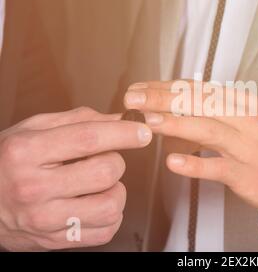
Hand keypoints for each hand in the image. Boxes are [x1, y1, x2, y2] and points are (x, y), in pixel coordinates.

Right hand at [0, 107, 151, 250]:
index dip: (123, 132)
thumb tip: (121, 119)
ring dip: (116, 190)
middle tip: (105, 158)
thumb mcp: (33, 130)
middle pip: (105, 171)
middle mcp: (34, 188)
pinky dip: (111, 215)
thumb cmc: (8, 162)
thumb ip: (79, 120)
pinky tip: (96, 203)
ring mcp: (44, 219)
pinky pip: (106, 231)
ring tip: (100, 184)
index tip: (142, 130)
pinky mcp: (55, 241)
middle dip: (116, 161)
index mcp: (26, 152)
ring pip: (111, 206)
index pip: (88, 138)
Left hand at [124, 81, 257, 214]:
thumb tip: (177, 101)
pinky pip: (218, 168)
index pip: (198, 89)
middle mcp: (243, 120)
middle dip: (164, 98)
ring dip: (178, 124)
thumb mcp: (247, 116)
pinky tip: (173, 161)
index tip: (141, 87)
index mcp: (241, 103)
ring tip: (150, 121)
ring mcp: (245, 147)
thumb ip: (216, 108)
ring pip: (209, 130)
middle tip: (134, 97)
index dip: (166, 87)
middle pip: (201, 104)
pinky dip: (195, 164)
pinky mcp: (245, 174)